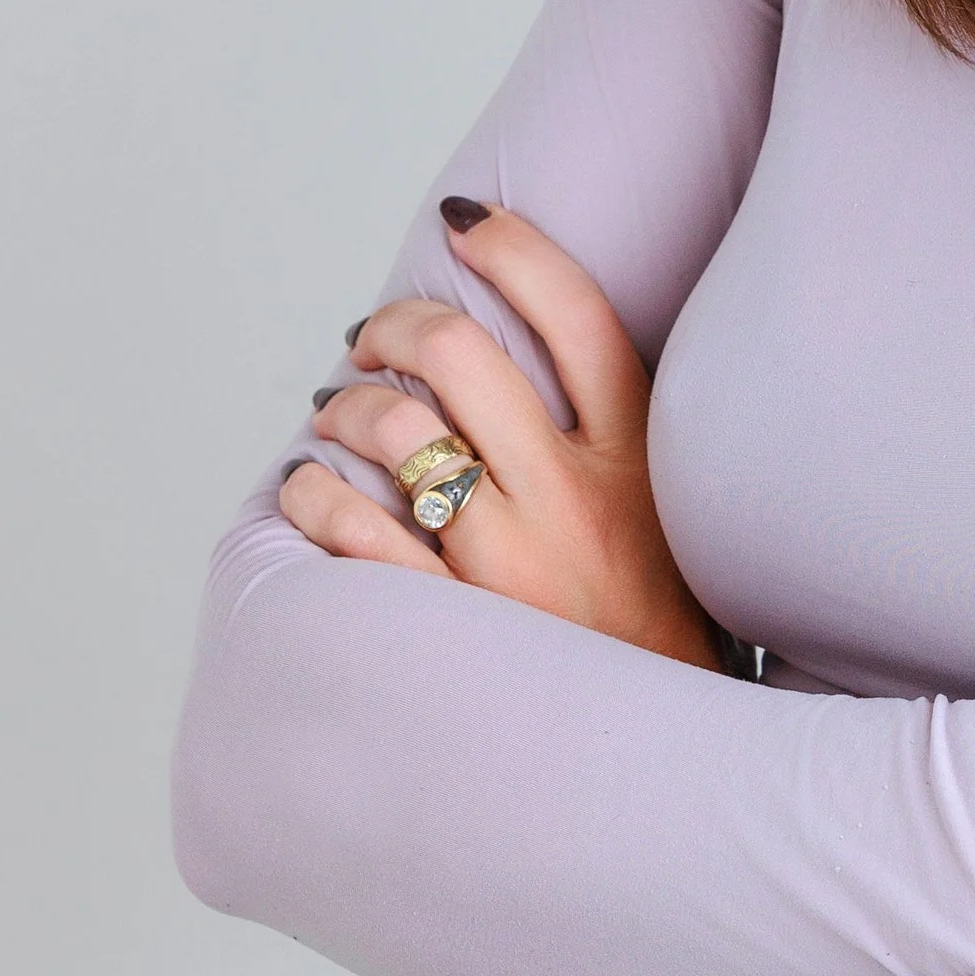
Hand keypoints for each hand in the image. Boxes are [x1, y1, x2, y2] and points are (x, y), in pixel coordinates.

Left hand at [280, 204, 720, 670]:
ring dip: (345, 404)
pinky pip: (350, 529)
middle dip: (396, 324)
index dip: (514, 245)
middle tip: (373, 336)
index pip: (576, 313)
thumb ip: (604, 434)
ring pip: (395, 430)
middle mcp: (573, 499)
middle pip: (462, 354)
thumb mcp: (663, 510)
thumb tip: (496, 355)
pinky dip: (312, 494)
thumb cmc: (646, 617)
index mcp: (635, 458)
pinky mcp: (451, 625)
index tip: (466, 224)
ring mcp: (508, 564)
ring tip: (336, 412)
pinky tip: (311, 490)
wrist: (659, 751)